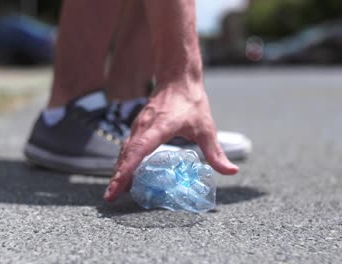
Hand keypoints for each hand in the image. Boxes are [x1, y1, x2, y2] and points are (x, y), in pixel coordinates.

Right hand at [103, 81, 238, 200]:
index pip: (139, 150)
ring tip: (114, 191)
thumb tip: (231, 171)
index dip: (128, 169)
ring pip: (125, 150)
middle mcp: (144, 127)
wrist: (178, 78)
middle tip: (110, 197)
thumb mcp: (206, 128)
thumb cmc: (192, 102)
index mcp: (160, 127)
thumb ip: (215, 152)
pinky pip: (128, 146)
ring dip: (118, 169)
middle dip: (118, 176)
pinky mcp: (138, 126)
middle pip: (127, 154)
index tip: (118, 185)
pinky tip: (124, 173)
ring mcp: (139, 126)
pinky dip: (124, 161)